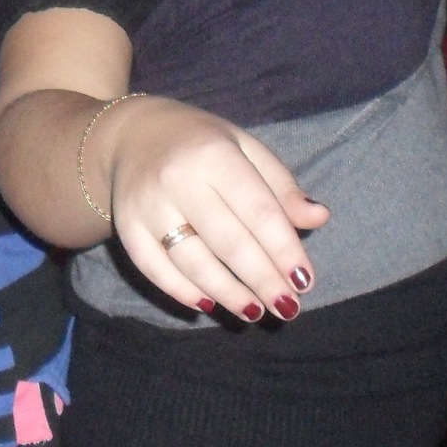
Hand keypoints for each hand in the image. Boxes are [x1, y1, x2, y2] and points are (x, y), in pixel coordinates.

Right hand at [94, 97, 327, 320]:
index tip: (305, 282)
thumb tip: (319, 218)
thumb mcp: (246, 148)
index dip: (284, 251)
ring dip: (229, 294)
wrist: (133, 134)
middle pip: (228, 242)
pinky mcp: (127, 228)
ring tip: (255, 311)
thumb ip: (281, 186)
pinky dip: (183, 292)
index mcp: (214, 154)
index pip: (258, 211)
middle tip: (288, 308)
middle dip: (263, 280)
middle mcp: (176, 179)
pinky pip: (156, 270)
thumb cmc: (201, 143)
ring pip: (193, 262)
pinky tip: (211, 304)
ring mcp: (147, 206)